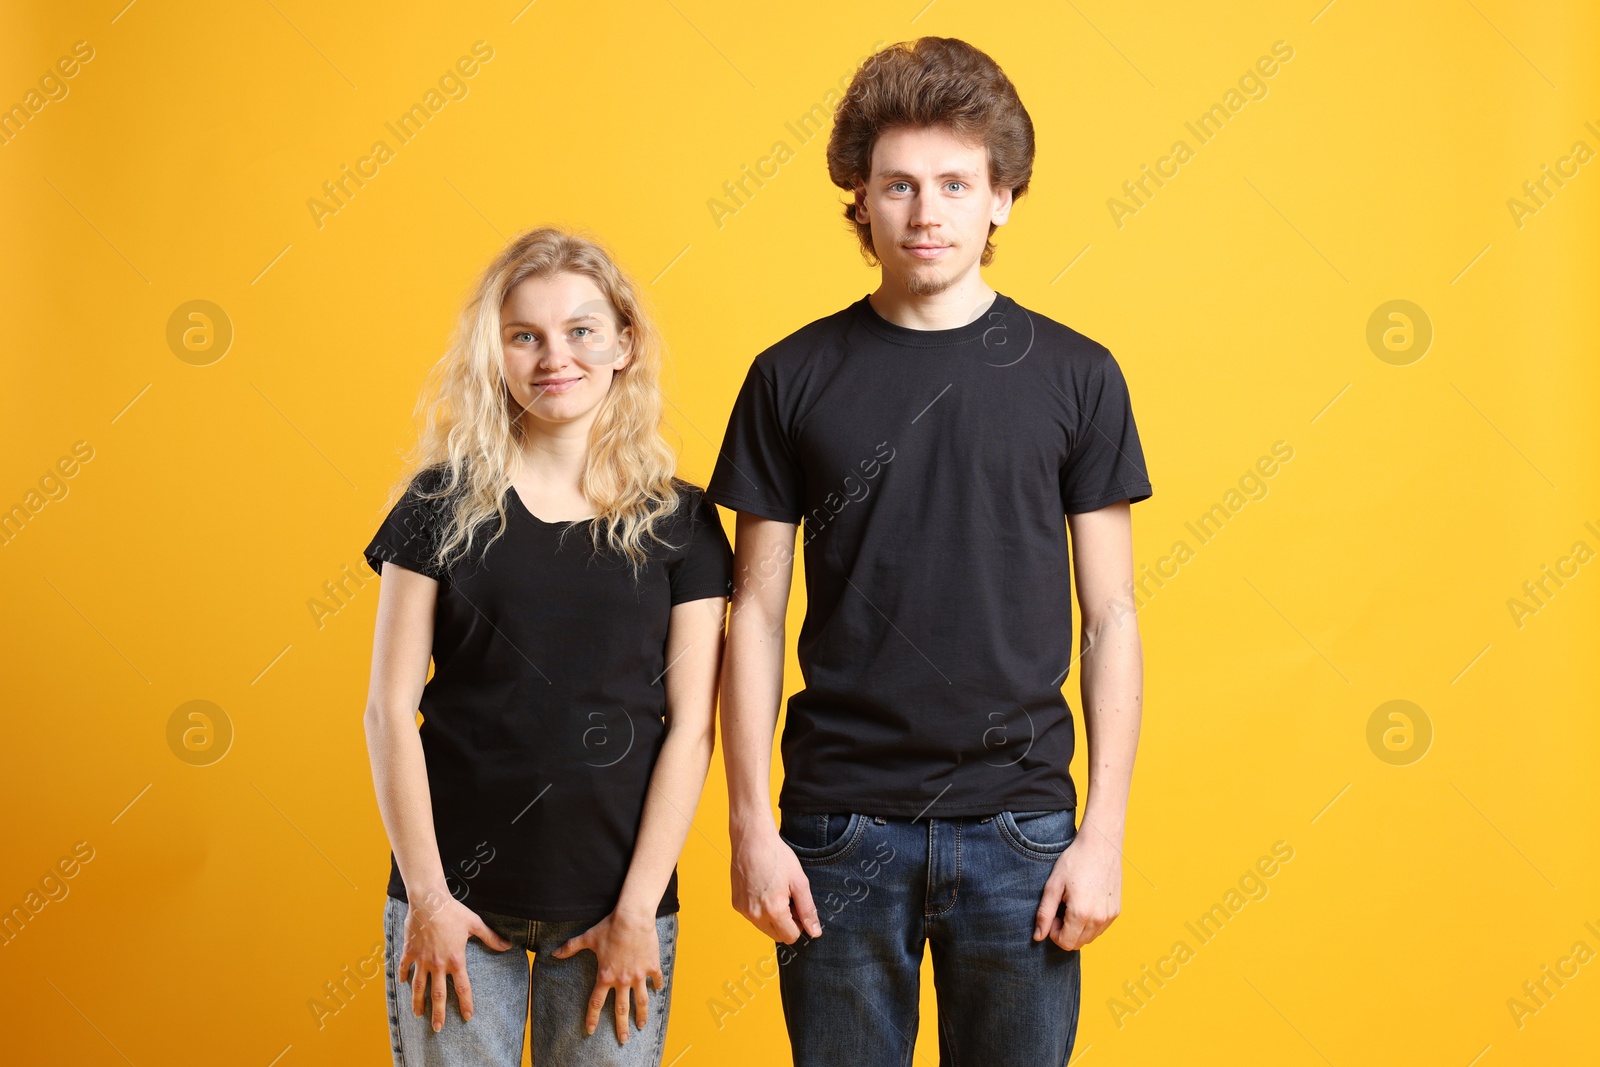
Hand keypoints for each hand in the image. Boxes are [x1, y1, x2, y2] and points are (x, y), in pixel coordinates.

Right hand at [399, 887, 512, 1031]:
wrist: (429, 901)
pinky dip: (402, 977)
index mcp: (456, 960)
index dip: (466, 1003)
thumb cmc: (453, 911)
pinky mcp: (409, 951)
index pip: (462, 988)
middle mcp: (438, 964)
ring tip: (418, 1015)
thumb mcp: (475, 924)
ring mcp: (422, 959)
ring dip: (418, 1002)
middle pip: (438, 994)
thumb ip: (490, 938)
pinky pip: (404, 968)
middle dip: (438, 1013)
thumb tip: (508, 945)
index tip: (467, 1016)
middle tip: (438, 1029)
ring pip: (418, 987)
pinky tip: (402, 985)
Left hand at [551, 909, 664, 1044]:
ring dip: (641, 1015)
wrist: (633, 918)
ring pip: (641, 1001)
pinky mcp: (651, 966)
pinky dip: (657, 986)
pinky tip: (657, 991)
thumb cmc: (610, 927)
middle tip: (623, 1040)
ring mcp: (638, 975)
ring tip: (641, 1026)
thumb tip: (554, 953)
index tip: (591, 1030)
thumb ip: (571, 947)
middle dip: (621, 1027)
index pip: (596, 1003)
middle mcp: (622, 980)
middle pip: (621, 1009)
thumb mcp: (588, 938)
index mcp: (605, 976)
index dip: (592, 1018)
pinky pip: (655, 980)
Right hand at [729, 823, 822, 943]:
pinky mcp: (736, 903)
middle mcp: (755, 915)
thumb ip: (808, 910)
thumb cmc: (776, 856)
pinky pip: (752, 916)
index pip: (791, 937)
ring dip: (773, 917)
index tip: (798, 905)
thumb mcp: (799, 882)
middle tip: (788, 897)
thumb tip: (815, 933)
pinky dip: (760, 909)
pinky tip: (763, 888)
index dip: (799, 924)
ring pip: (764, 927)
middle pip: (777, 935)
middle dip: (786, 922)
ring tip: (775, 891)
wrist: (752, 838)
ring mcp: (743, 910)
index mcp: (773, 910)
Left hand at [1034, 827, 1121, 949]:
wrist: (1101, 844)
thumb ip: (1044, 914)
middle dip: (1065, 931)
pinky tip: (1085, 901)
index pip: (1065, 943)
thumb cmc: (1075, 861)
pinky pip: (1100, 928)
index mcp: (1081, 914)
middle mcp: (1099, 919)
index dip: (1054, 932)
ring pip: (1090, 938)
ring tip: (1073, 903)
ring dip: (1078, 928)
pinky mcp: (1117, 911)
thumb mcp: (1053, 885)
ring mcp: (1110, 916)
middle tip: (1062, 907)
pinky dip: (1090, 922)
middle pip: (1077, 943)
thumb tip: (1038, 936)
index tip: (1053, 913)